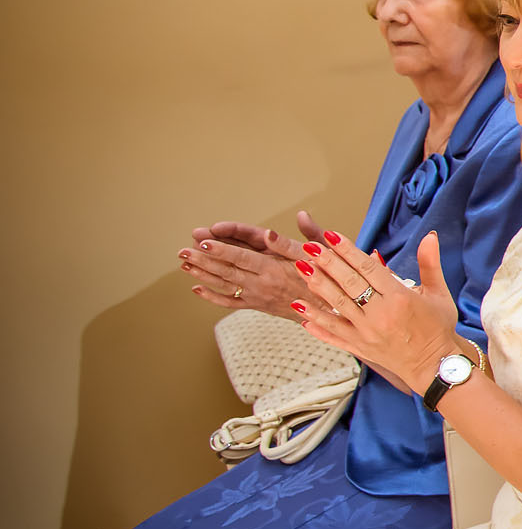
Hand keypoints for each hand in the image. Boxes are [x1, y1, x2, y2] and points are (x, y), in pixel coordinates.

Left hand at [179, 214, 324, 318]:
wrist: (331, 313)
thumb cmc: (329, 280)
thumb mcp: (324, 255)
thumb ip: (309, 235)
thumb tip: (301, 215)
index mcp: (276, 269)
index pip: (243, 257)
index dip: (222, 249)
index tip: (204, 241)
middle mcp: (263, 284)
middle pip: (227, 270)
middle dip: (203, 259)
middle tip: (182, 250)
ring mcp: (258, 296)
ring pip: (225, 285)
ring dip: (202, 274)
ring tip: (184, 264)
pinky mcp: (257, 305)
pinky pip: (230, 302)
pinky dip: (212, 296)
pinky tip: (197, 288)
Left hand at [291, 230, 463, 394]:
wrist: (435, 366)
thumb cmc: (438, 328)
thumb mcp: (439, 293)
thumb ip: (430, 263)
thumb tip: (429, 236)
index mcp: (400, 298)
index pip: (368, 269)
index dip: (349, 251)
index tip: (332, 236)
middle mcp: (380, 314)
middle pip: (349, 284)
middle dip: (327, 263)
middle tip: (310, 247)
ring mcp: (367, 333)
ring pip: (337, 305)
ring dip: (317, 285)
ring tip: (301, 268)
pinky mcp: (360, 347)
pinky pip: (333, 333)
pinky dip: (316, 322)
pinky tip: (300, 309)